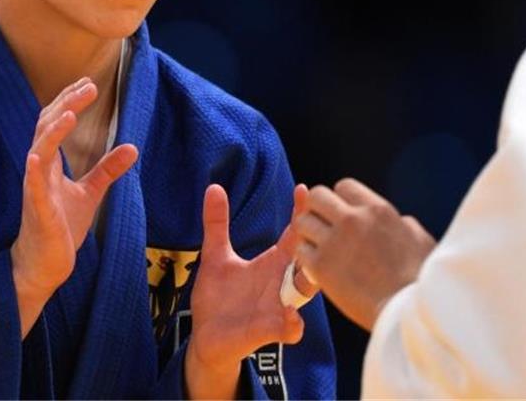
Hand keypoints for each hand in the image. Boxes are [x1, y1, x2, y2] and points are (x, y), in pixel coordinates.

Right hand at [10, 77, 138, 335]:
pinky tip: (36, 156)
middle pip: (47, 128)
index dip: (70, 101)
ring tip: (70, 111)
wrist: (44, 266)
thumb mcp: (90, 193)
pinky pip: (31, 186)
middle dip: (66, 104)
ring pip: (37, 151)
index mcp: (50, 164)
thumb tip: (132, 146)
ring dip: (53, 130)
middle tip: (87, 86)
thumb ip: (107, 169)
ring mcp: (35, 189)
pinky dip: (33, 168)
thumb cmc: (60, 228)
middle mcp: (39, 170)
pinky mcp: (36, 210)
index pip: (56, 123)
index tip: (88, 83)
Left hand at [184, 184, 306, 399]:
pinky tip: (288, 314)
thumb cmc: (219, 298)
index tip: (303, 190)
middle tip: (318, 224)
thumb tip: (213, 187)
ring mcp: (277, 308)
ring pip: (306, 292)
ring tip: (308, 265)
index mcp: (272, 264)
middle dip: (316, 244)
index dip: (300, 213)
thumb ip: (217, 224)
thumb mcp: (216, 257)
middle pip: (309, 259)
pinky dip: (292, 323)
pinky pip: (290, 329)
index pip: (294, 235)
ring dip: (309, 280)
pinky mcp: (267, 332)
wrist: (207, 339)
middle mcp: (280, 283)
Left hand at [294, 178, 435, 331]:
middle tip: (322, 226)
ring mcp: (333, 242)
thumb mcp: (420, 241)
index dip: (341, 200)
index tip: (343, 214)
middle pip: (316, 196)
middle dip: (317, 209)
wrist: (406, 313)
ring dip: (308, 232)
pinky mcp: (320, 267)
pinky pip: (300, 250)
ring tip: (317, 247)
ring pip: (302, 221)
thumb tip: (401, 221)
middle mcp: (352, 220)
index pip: (344, 186)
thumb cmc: (420, 281)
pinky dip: (305, 257)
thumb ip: (404, 225)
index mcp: (377, 210)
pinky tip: (317, 266)